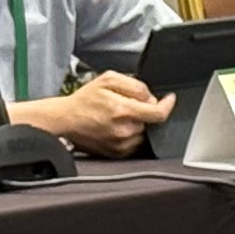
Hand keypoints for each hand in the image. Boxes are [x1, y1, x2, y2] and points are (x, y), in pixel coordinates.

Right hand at [27, 74, 172, 158]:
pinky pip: (135, 143)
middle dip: (145, 111)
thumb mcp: (108, 80)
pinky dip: (132, 134)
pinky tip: (117, 126)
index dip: (168, 105)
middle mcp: (124, 131)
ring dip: (139, 123)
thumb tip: (151, 98)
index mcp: (123, 111)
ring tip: (119, 116)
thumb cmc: (84, 100)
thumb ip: (134, 85)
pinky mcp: (117, 153)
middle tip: (128, 104)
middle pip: (151, 121)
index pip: (159, 114)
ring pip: (144, 132)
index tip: (169, 99)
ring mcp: (121, 145)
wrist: (65, 120)